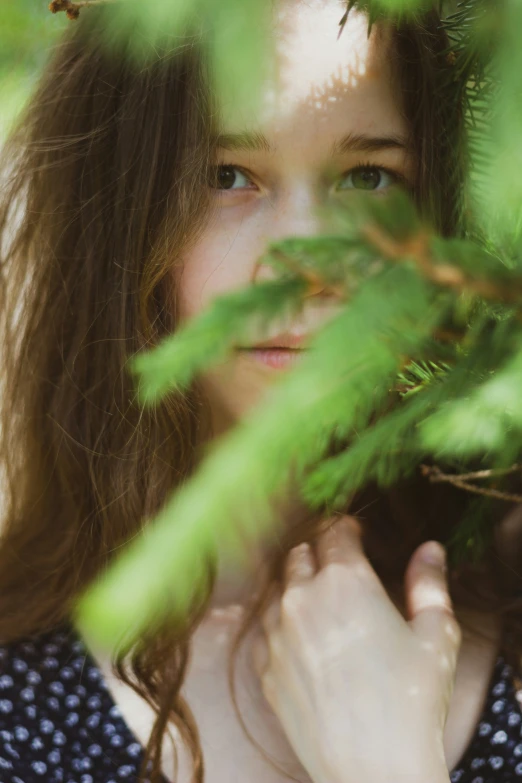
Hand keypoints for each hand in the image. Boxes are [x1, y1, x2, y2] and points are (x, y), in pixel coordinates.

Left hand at [251, 514, 459, 782]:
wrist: (373, 769)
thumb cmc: (411, 701)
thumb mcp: (436, 635)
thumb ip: (429, 583)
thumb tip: (428, 549)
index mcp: (345, 580)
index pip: (334, 532)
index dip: (346, 528)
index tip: (353, 533)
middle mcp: (302, 598)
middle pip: (300, 554)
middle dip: (317, 552)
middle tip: (335, 565)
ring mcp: (276, 634)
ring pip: (276, 589)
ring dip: (295, 586)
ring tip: (316, 600)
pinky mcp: (263, 669)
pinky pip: (262, 630)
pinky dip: (278, 624)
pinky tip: (297, 638)